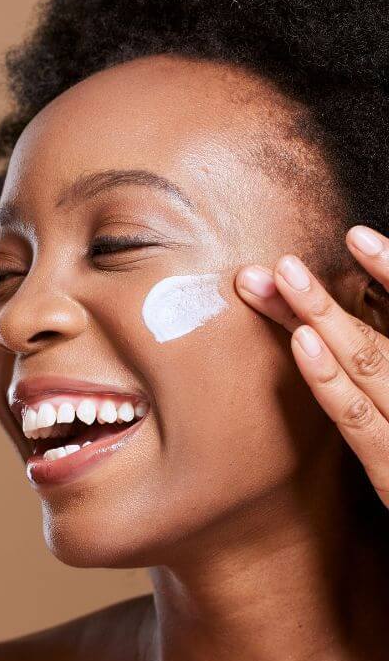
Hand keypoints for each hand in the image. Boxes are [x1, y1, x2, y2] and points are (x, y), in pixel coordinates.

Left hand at [236, 225, 388, 506]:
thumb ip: (378, 390)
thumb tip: (344, 337)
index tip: (357, 236)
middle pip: (380, 338)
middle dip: (327, 298)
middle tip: (281, 262)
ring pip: (372, 364)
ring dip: (323, 316)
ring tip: (282, 279)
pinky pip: (363, 424)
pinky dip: (332, 380)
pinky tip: (300, 345)